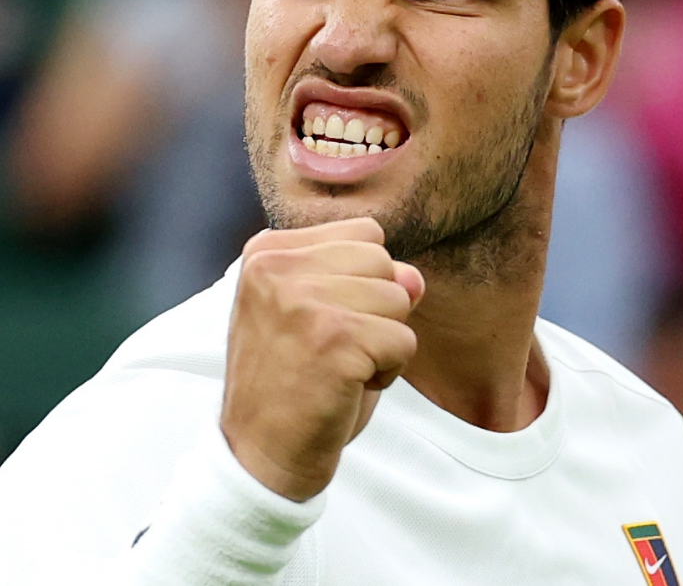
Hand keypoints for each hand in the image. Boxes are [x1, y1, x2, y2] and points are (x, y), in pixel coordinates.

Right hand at [221, 218, 424, 501]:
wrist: (259, 456)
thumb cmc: (294, 383)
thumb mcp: (326, 315)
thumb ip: (370, 282)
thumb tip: (415, 278)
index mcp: (267, 251)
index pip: (365, 234)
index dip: (363, 283)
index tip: (320, 323)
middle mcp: (277, 267)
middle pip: (385, 262)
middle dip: (377, 310)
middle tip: (331, 350)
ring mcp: (303, 300)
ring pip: (400, 298)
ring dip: (383, 342)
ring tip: (337, 368)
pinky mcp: (334, 338)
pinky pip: (405, 340)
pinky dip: (388, 372)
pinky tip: (345, 387)